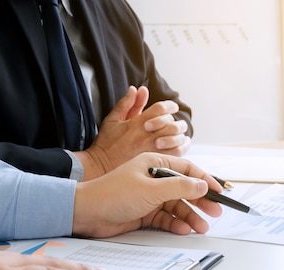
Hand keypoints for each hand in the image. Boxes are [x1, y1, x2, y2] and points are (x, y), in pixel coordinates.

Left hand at [72, 152, 222, 237]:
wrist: (87, 213)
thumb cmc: (113, 194)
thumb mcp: (151, 189)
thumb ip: (179, 188)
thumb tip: (202, 186)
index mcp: (154, 163)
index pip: (187, 170)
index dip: (205, 180)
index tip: (219, 191)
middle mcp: (153, 179)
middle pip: (184, 189)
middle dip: (201, 201)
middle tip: (215, 212)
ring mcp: (149, 196)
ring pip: (176, 206)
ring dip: (190, 216)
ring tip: (201, 227)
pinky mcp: (144, 213)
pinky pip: (165, 218)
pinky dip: (175, 224)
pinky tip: (183, 230)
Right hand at [76, 86, 190, 179]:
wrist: (100, 166)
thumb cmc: (106, 143)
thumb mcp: (113, 119)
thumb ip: (127, 103)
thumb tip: (137, 89)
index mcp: (137, 123)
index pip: (160, 108)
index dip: (169, 105)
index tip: (173, 107)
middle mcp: (146, 135)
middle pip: (170, 122)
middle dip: (173, 120)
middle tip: (172, 122)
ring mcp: (152, 149)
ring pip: (176, 137)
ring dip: (179, 134)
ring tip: (179, 133)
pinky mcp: (155, 162)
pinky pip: (176, 153)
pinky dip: (182, 147)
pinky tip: (181, 144)